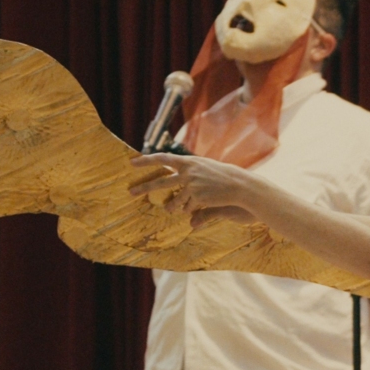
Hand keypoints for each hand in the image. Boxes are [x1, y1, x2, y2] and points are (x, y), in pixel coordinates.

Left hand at [128, 152, 261, 216]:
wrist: (238, 185)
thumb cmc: (222, 175)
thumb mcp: (204, 167)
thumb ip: (188, 170)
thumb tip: (174, 167)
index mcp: (188, 162)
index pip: (163, 159)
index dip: (147, 160)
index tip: (132, 162)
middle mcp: (187, 172)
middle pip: (160, 182)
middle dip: (144, 187)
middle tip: (130, 192)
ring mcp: (191, 186)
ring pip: (175, 202)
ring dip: (173, 207)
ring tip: (170, 209)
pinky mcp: (197, 198)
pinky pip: (187, 208)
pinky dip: (191, 210)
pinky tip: (199, 207)